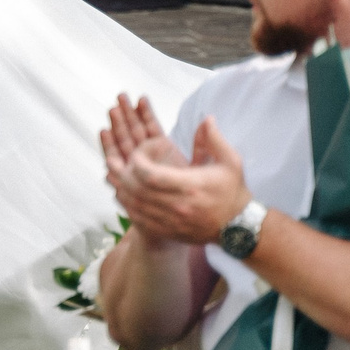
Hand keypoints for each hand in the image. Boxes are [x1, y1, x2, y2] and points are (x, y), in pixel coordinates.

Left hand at [106, 101, 250, 245]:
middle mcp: (178, 205)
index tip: (134, 154)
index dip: (138, 164)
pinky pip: (141, 220)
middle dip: (122, 175)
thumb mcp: (230, 162)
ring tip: (111, 175)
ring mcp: (172, 221)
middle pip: (139, 191)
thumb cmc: (233, 191)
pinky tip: (122, 196)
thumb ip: (214, 140)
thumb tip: (207, 118)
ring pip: (136, 206)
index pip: (152, 176)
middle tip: (111, 161)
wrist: (239, 227)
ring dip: (121, 190)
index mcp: (190, 185)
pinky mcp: (169, 231)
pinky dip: (128, 207)